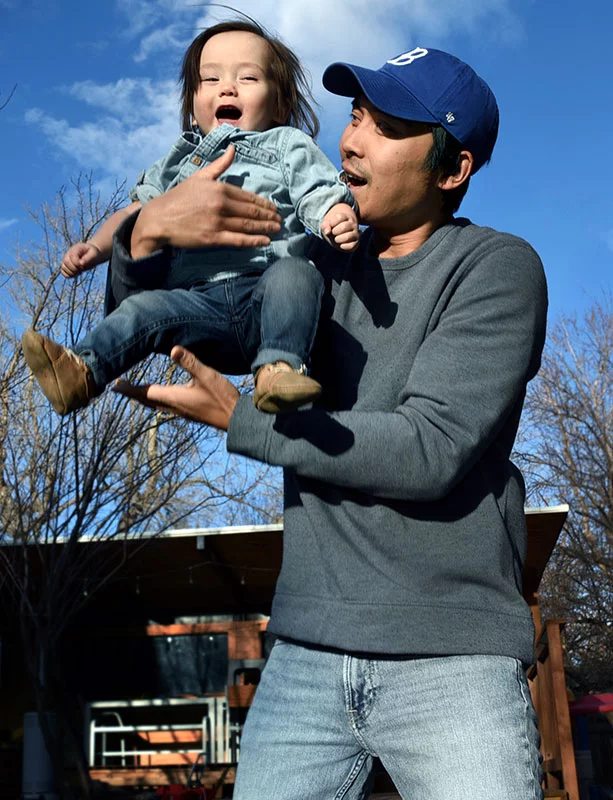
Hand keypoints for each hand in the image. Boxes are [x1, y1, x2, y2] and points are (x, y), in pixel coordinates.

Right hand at [61, 241, 103, 277]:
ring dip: (72, 273)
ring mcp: (67, 259)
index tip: (83, 265)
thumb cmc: (94, 254)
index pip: (72, 257)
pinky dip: (69, 275)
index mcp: (76, 249)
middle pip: (66, 262)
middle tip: (82, 269)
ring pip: (63, 268)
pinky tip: (76, 274)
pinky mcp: (66, 266)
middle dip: (74, 268)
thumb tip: (81, 263)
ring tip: (80, 272)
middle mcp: (69, 253)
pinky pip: (63, 272)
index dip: (77, 263)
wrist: (92, 255)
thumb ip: (88, 258)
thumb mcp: (94, 254)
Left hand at [111, 346, 238, 430]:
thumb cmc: (222, 398)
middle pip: (147, 400)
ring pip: (155, 404)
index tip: (113, 385)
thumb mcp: (207, 376)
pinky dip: (156, 399)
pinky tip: (162, 397)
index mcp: (174, 397)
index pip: (144, 392)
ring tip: (136, 390)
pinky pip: (165, 406)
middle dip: (132, 392)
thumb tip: (173, 349)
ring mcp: (182, 411)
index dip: (128, 388)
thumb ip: (191, 362)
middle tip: (118, 386)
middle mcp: (174, 407)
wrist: (236, 419)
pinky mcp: (189, 412)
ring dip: (143, 396)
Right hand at [131, 145, 282, 257]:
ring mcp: (218, 222)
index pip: (248, 197)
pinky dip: (254, 241)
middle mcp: (221, 204)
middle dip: (269, 216)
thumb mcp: (199, 177)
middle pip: (251, 212)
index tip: (274, 208)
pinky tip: (265, 241)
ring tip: (277, 229)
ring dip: (266, 228)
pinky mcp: (213, 238)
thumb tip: (233, 148)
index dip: (264, 204)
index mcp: (219, 188)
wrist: (159, 219)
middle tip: (280, 220)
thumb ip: (219, 165)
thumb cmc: (179, 198)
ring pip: (248, 225)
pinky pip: (239, 240)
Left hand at [321, 203, 359, 251]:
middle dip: (334, 232)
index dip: (332, 223)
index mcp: (346, 217)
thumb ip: (325, 226)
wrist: (341, 232)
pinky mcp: (356, 242)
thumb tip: (327, 232)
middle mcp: (353, 224)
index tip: (330, 225)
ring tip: (336, 239)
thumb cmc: (333, 227)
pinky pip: (350, 246)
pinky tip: (340, 244)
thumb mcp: (327, 224)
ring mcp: (356, 233)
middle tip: (333, 233)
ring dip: (338, 239)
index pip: (339, 217)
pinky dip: (342, 247)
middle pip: (343, 227)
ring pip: (347, 237)